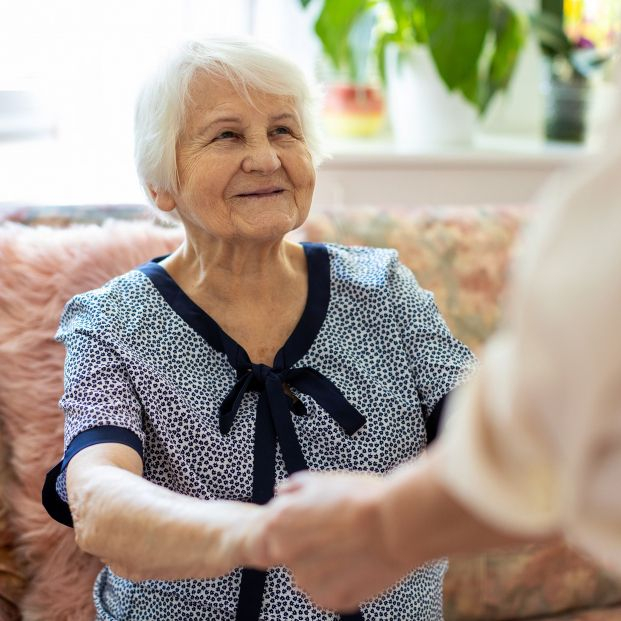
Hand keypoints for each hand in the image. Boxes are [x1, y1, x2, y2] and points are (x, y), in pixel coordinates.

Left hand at [247, 470, 411, 611]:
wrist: (396, 523)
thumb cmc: (362, 498)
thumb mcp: (322, 480)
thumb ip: (294, 488)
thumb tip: (282, 491)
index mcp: (278, 522)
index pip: (280, 527)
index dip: (305, 520)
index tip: (325, 517)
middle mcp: (286, 554)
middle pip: (295, 552)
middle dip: (314, 544)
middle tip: (342, 531)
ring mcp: (307, 580)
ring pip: (313, 574)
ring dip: (328, 565)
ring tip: (354, 546)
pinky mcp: (330, 600)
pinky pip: (331, 591)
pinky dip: (344, 581)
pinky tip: (360, 562)